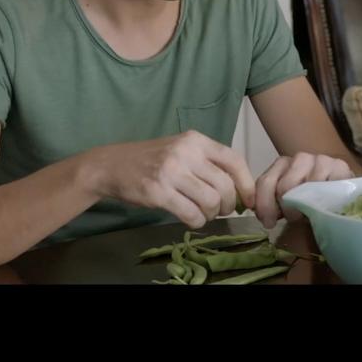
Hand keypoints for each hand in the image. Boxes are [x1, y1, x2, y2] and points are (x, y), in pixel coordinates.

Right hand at [91, 130, 255, 228]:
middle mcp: (186, 153)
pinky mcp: (158, 192)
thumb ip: (208, 163)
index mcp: (196, 140)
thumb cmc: (152, 159)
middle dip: (228, 204)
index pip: (234, 160)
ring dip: (211, 214)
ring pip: (210, 201)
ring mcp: (171, 172)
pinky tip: (191, 219)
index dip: (247, 183)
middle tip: (220, 210)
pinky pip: (191, 213)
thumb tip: (239, 189)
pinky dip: (196, 221)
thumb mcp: (182, 149)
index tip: (249, 200)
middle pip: (225, 185)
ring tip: (204, 214)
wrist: (112, 165)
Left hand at [254, 153, 354, 228]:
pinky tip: (325, 207)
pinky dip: (324, 201)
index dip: (264, 205)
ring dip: (304, 207)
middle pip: (283, 186)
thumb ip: (271, 203)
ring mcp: (320, 160)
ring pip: (305, 187)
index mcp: (282, 164)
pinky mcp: (340, 166)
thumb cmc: (311, 201)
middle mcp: (300, 158)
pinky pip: (327, 187)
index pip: (266, 182)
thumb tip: (253, 207)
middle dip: (285, 208)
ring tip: (309, 214)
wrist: (342, 195)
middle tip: (292, 220)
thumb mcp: (287, 203)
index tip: (268, 223)